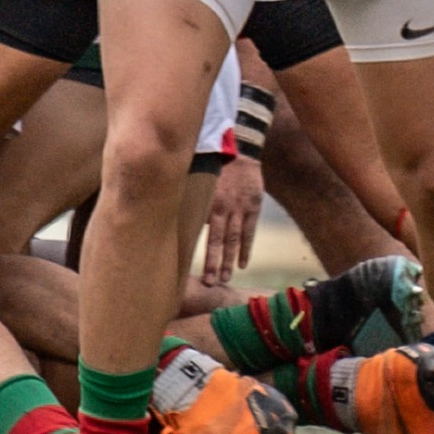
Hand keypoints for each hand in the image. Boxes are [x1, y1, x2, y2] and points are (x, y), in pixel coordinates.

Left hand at [201, 155, 263, 286]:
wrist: (240, 150)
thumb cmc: (214, 166)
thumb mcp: (200, 180)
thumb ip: (194, 201)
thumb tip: (180, 219)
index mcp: (209, 203)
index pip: (204, 233)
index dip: (202, 252)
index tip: (194, 269)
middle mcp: (224, 209)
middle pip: (218, 241)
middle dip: (214, 263)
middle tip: (210, 283)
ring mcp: (240, 209)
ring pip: (234, 239)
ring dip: (229, 260)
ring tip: (225, 278)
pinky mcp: (253, 207)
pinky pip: (249, 231)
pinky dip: (246, 248)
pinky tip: (242, 263)